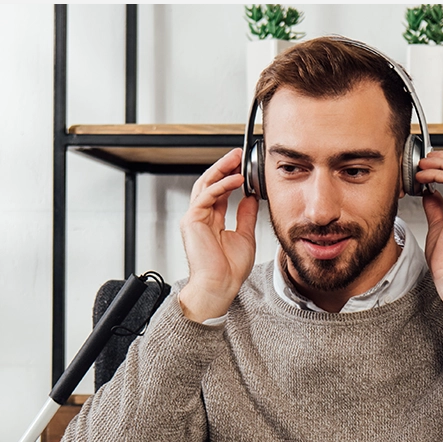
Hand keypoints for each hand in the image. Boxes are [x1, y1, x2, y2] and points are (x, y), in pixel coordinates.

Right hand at [176, 147, 259, 322]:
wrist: (219, 286)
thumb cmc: (229, 270)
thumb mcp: (245, 235)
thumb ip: (246, 215)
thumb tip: (250, 198)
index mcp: (211, 221)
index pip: (219, 192)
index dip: (230, 176)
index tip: (243, 166)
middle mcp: (200, 218)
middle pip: (210, 184)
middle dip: (223, 167)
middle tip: (237, 155)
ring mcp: (194, 218)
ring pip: (205, 185)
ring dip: (221, 170)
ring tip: (235, 159)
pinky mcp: (192, 221)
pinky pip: (206, 196)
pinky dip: (221, 185)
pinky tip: (236, 179)